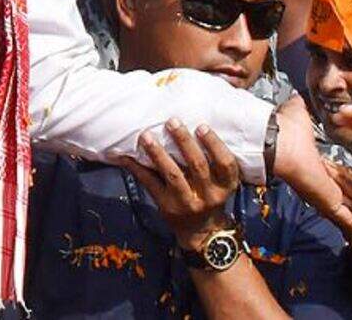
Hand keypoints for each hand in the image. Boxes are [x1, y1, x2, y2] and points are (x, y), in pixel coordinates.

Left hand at [123, 120, 238, 250]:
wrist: (200, 231)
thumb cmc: (208, 195)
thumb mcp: (219, 182)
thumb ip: (211, 161)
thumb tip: (188, 124)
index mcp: (225, 185)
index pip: (225, 163)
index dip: (214, 144)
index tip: (201, 126)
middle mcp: (208, 194)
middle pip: (197, 165)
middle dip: (184, 142)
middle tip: (172, 122)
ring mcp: (186, 201)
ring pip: (172, 174)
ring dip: (158, 153)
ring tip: (146, 136)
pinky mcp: (166, 205)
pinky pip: (150, 183)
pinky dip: (137, 168)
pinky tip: (125, 155)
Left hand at [274, 94, 351, 241]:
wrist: (272, 141)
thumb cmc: (283, 125)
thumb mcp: (298, 110)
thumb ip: (303, 103)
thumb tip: (303, 93)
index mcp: (313, 162)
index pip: (330, 175)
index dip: (341, 181)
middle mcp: (318, 181)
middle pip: (339, 197)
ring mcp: (322, 194)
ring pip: (344, 211)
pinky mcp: (325, 201)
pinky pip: (344, 217)